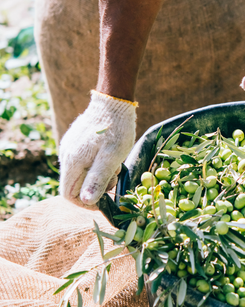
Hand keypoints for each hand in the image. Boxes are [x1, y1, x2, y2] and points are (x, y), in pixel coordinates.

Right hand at [59, 90, 136, 207]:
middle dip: (94, 189)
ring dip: (98, 177)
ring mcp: (69, 148)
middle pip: (74, 186)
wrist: (113, 103)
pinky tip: (110, 158)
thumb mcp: (112, 158)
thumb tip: (86, 200)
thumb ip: (98, 179)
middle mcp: (66, 156)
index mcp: (73, 161)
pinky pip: (83, 163)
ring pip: (80, 175)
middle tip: (114, 179)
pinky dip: (97, 167)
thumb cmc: (116, 131)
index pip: (68, 194)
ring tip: (115, 166)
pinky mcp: (75, 143)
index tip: (104, 201)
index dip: (85, 203)